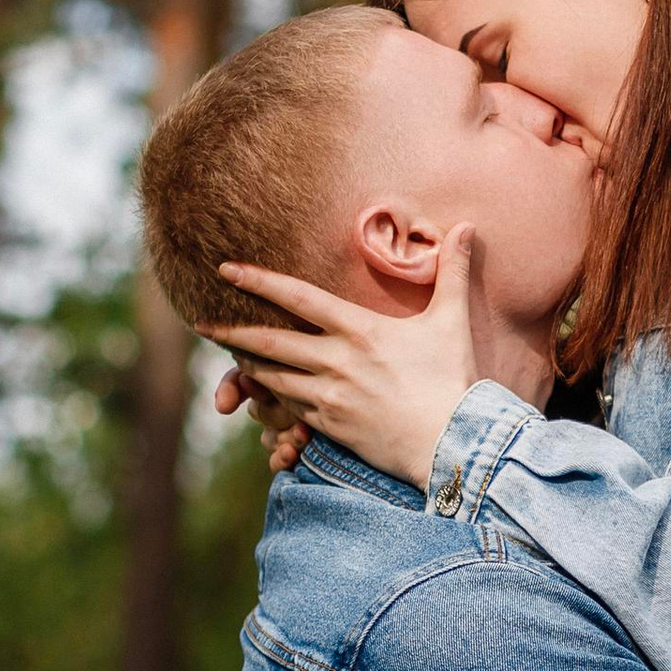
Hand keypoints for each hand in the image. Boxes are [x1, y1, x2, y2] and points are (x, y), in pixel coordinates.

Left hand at [201, 231, 483, 488]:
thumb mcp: (451, 321)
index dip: (259, 280)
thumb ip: (453, 272)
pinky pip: (288, 411)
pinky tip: (261, 396)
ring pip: (272, 377)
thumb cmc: (452, 379)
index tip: (226, 269)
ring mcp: (328, 396)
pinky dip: (272, 401)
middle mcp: (336, 361)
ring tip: (230, 355)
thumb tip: (469, 227)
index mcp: (359, 329)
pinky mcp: (328, 426)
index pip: (298, 297)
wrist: (451, 442)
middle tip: (201, 322)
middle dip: (231, 330)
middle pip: (269, 341)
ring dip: (248, 366)